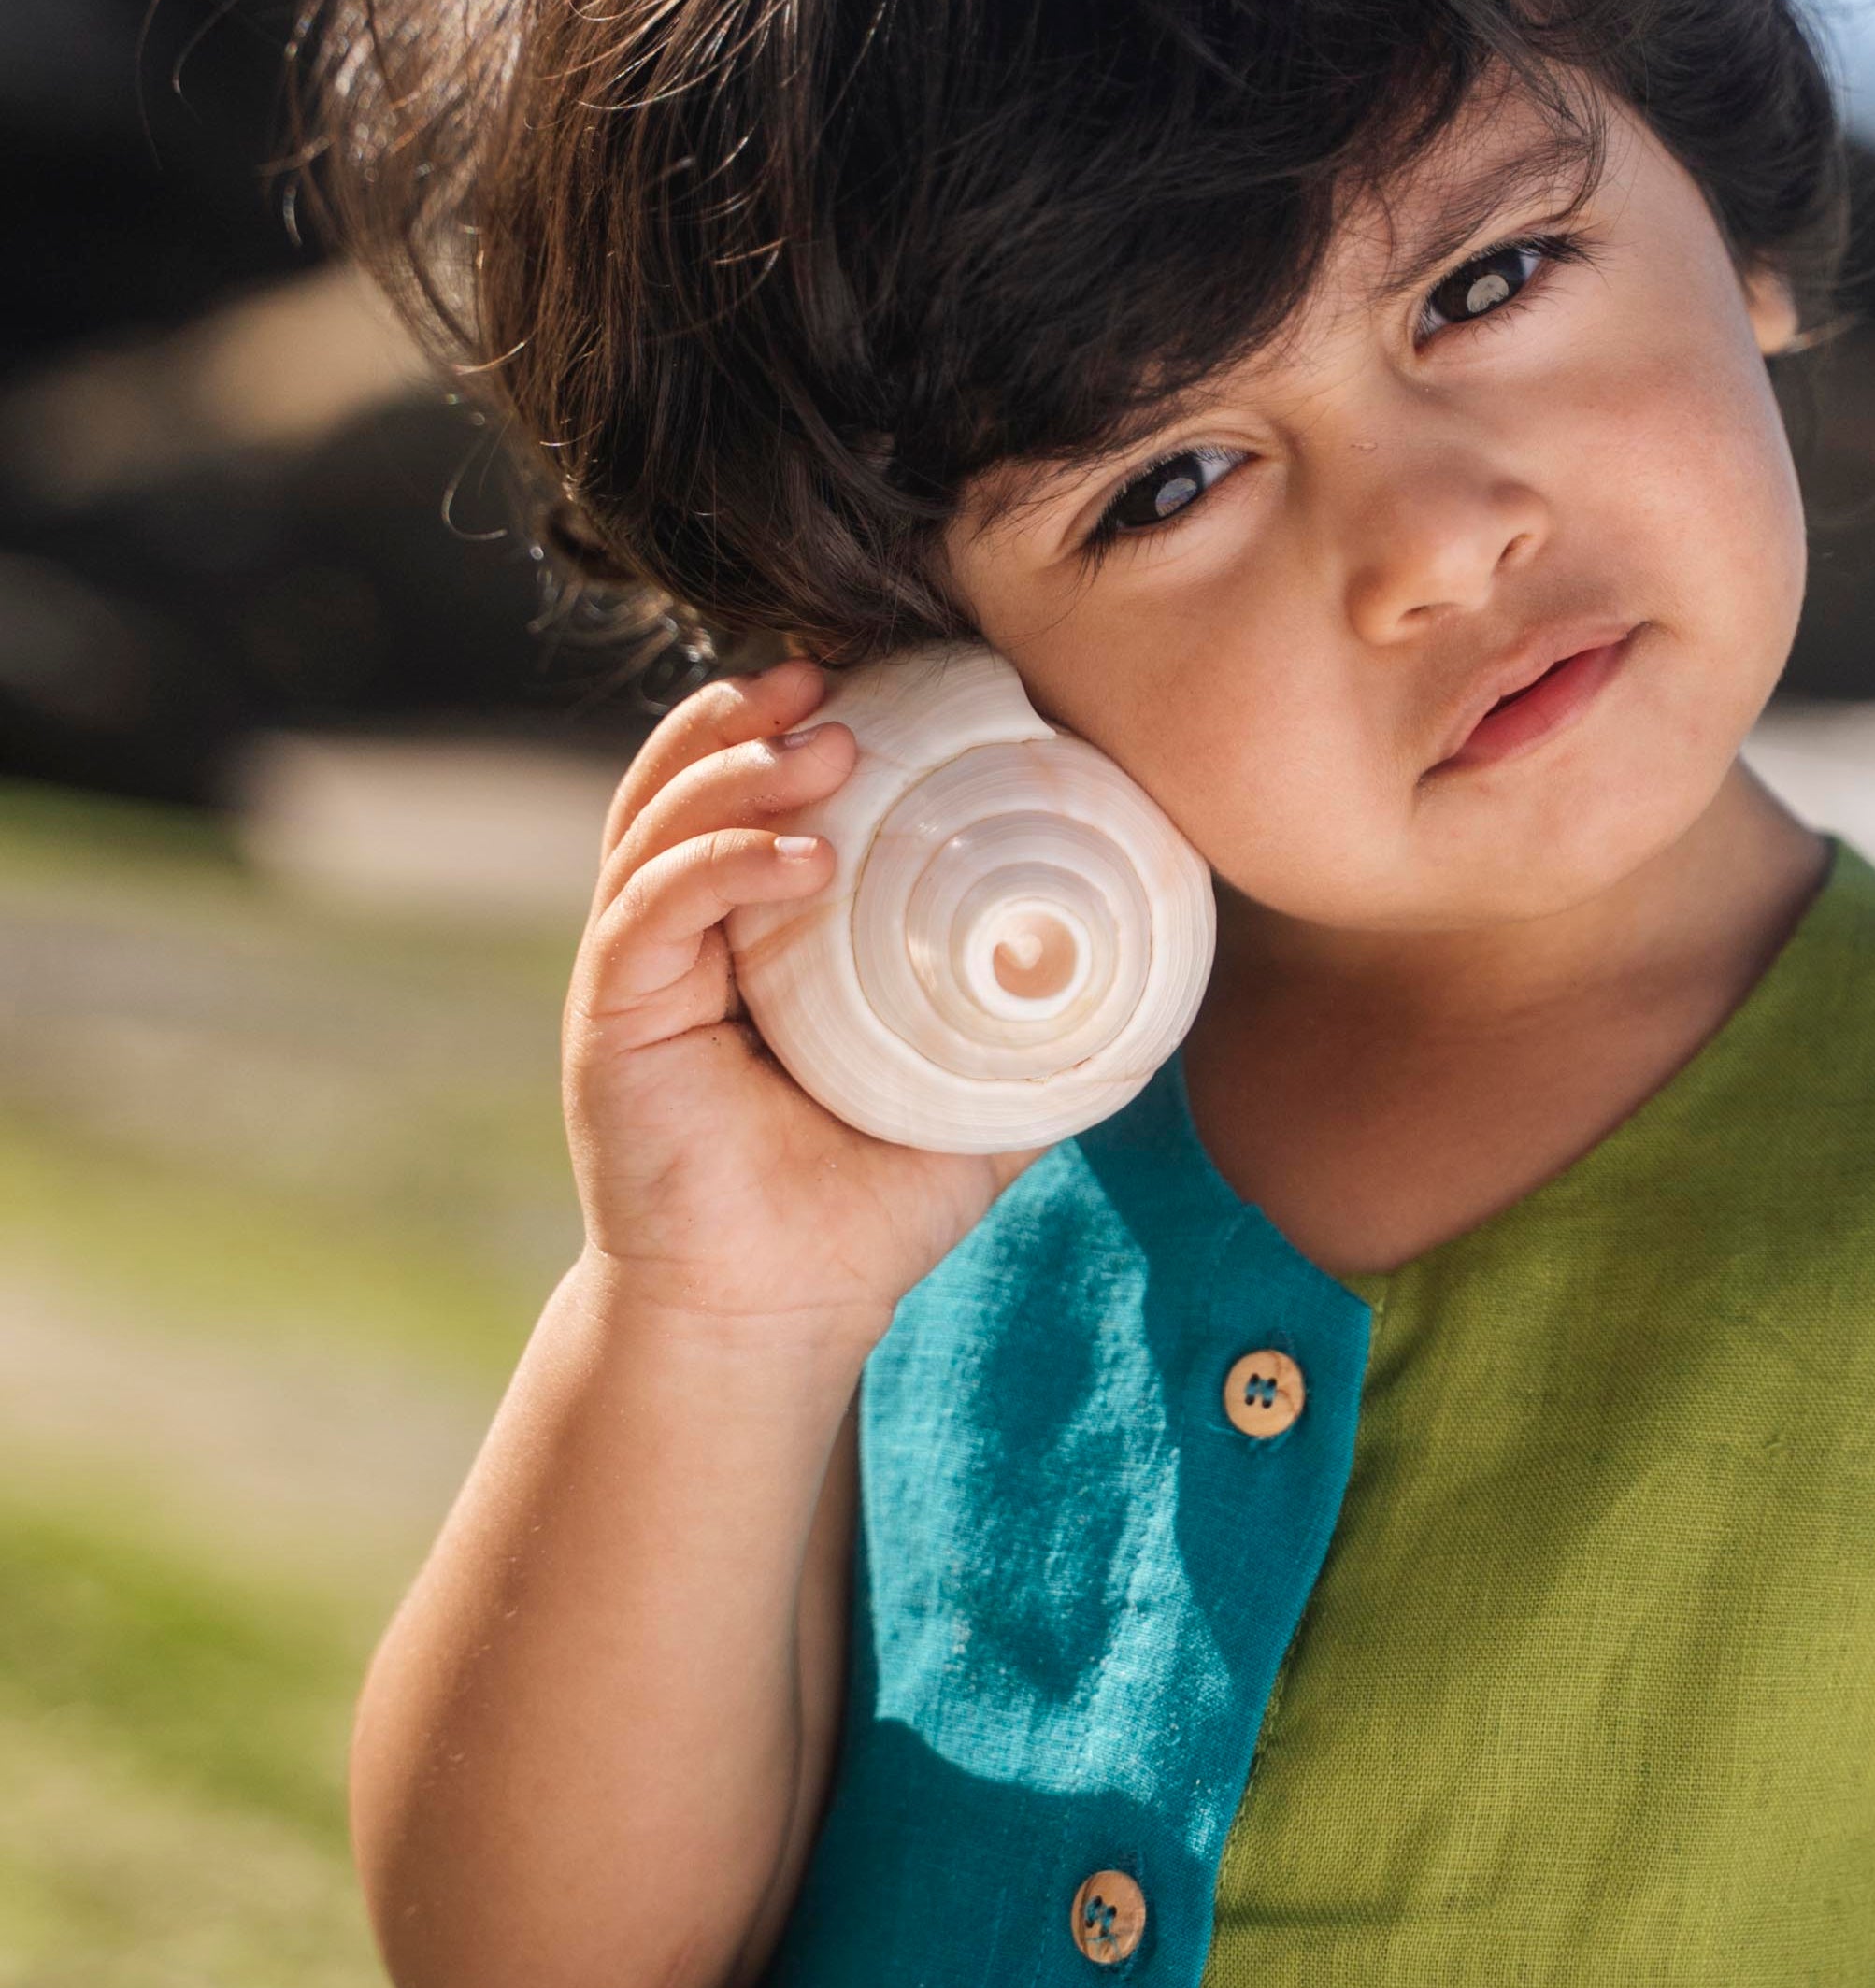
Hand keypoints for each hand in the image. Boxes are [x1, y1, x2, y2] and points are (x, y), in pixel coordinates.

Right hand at [563, 661, 1029, 1340]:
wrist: (774, 1315)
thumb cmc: (859, 1211)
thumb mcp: (971, 1105)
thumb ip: (1036, 1040)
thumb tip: (1148, 983)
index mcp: (755, 932)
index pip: (757, 791)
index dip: (798, 719)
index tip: (876, 672)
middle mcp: (683, 932)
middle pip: (690, 775)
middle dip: (753, 710)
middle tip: (836, 675)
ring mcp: (640, 968)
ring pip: (660, 821)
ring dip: (739, 766)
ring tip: (828, 743)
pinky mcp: (612, 1016)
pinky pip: (652, 910)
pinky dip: (722, 864)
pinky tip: (802, 858)